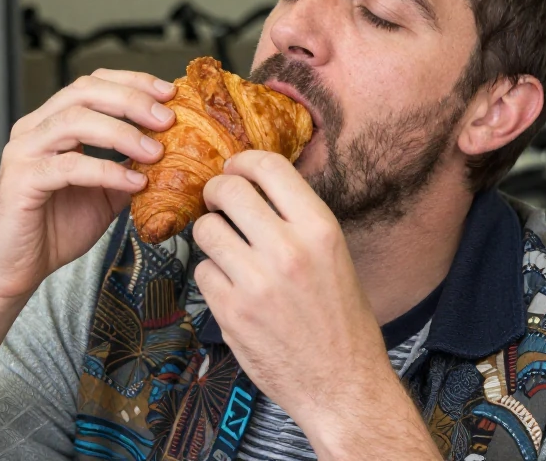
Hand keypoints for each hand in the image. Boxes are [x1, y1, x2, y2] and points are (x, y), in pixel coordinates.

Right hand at [0, 70, 175, 302]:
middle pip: (84, 92)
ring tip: (155, 151)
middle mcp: (33, 128)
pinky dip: (106, 171)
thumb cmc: (54, 230)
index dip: (132, 83)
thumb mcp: (104, 194)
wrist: (16, 269)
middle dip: (131, 99)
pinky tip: (134, 182)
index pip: (92, 84)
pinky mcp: (22, 180)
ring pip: (75, 121)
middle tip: (167, 118)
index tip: (168, 94)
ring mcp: (24, 151)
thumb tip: (169, 152)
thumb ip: (128, 168)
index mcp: (51, 123)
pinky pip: (69, 166)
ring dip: (122, 133)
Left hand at [191, 151, 393, 425]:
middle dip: (216, 192)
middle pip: (229, 191)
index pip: (269, 167)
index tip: (235, 169)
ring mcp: (255, 282)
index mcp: (319, 229)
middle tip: (218, 203)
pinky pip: (202, 272)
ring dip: (211, 235)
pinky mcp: (231, 312)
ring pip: (206, 230)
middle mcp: (287, 250)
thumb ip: (297, 221)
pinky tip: (232, 289)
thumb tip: (255, 186)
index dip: (243, 161)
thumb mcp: (334, 256)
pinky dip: (211, 277)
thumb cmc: (341, 319)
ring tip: (227, 250)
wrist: (342, 384)